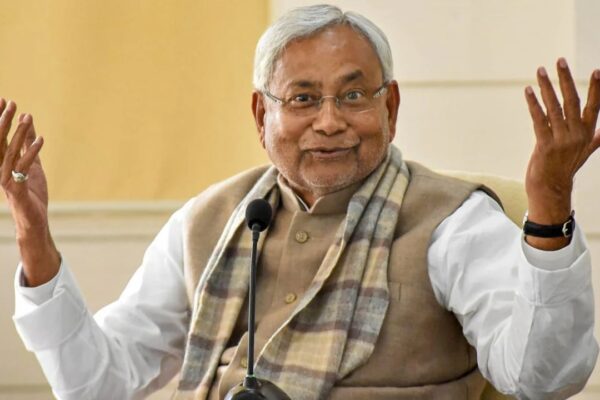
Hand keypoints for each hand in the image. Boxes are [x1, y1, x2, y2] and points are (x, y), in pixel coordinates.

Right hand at [0, 99, 59, 285]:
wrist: (33, 221)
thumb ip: (28, 146)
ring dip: (19, 134)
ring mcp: (6, 180)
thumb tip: (29, 124)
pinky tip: (40, 139)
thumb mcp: (32, 165)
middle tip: (11, 102)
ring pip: (10, 152)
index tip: (3, 99)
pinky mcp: (17, 189)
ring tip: (28, 117)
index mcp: (2, 163)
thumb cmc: (32, 193)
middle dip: (3, 121)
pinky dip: (32, 153)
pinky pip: (24, 168)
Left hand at [524, 58, 599, 249]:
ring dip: (547, 87)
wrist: (550, 189)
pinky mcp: (545, 145)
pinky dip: (534, 104)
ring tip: (540, 71)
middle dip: (566, 79)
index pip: (594, 107)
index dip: (596, 89)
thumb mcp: (584, 153)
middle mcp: (577, 135)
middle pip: (572, 101)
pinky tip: (528, 91)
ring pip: (554, 107)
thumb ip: (595, 140)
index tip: (597, 71)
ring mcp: (562, 140)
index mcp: (587, 134)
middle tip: (559, 61)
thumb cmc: (565, 168)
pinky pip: (539, 119)